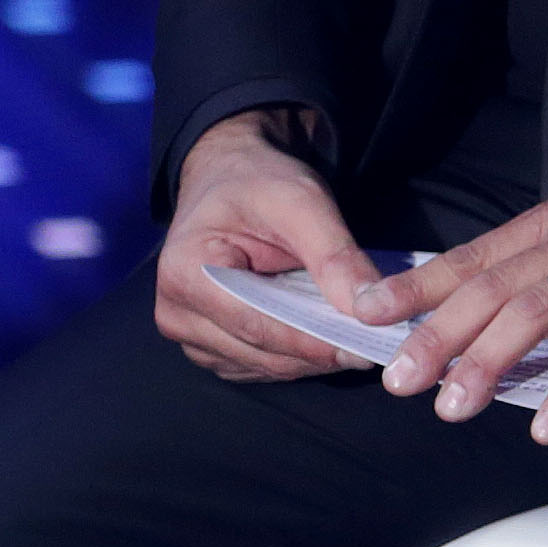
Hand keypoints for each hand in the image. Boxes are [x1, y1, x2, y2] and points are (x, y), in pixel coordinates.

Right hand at [153, 111, 371, 381]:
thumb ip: (334, 256)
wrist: (226, 178)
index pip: (257, 325)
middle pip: (260, 352)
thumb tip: (371, 312)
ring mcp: (188, 335)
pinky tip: (319, 335)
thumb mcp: (301, 202)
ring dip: (310, 359)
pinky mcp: (206, 346)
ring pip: (263, 367)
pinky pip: (258, 368)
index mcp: (185, 272)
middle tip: (372, 344)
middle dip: (318, 351)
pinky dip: (294, 358)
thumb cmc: (258, 184)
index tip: (366, 348)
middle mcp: (175, 313)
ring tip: (349, 335)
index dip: (314, 341)